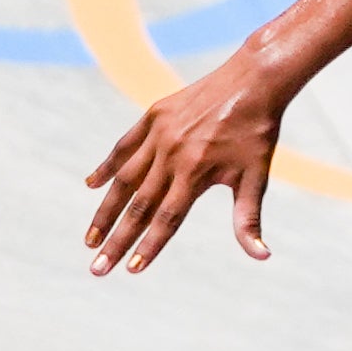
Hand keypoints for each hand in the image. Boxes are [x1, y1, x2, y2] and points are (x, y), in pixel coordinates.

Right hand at [83, 58, 284, 274]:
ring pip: (125, 178)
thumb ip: (248, 219)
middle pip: (139, 206)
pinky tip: (92, 185)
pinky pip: (124, 145)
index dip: (149, 246)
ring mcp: (159, 134)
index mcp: (195, 172)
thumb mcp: (256, 178)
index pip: (167, 219)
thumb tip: (261, 256)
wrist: (253, 80)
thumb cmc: (257, 134)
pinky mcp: (154, 116)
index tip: (130, 269)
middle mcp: (171, 154)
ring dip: (106, 210)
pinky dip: (108, 166)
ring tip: (90, 238)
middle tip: (98, 268)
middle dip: (117, 239)